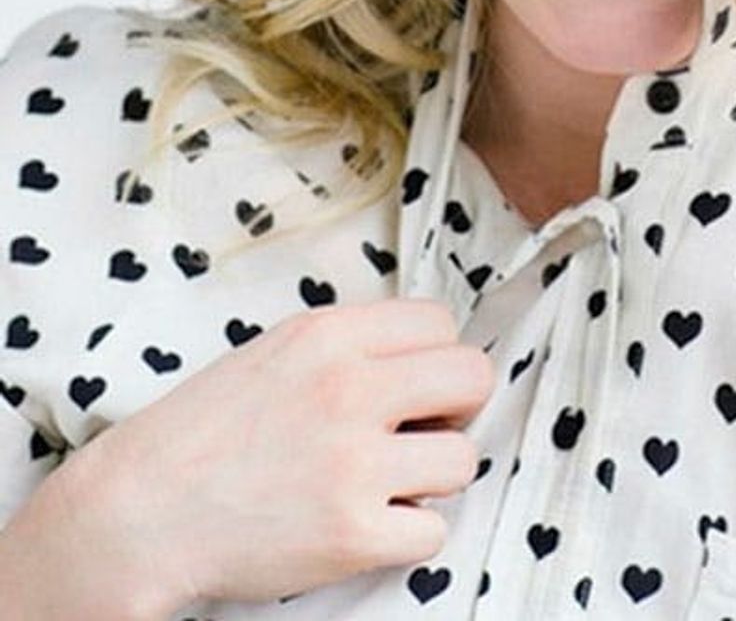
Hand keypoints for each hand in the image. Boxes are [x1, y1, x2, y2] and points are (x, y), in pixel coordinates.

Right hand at [72, 297, 495, 608]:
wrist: (140, 510)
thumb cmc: (209, 428)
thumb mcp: (282, 348)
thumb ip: (355, 342)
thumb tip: (429, 351)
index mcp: (331, 336)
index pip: (442, 322)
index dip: (435, 356)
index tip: (414, 384)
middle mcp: (349, 389)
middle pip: (473, 378)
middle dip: (457, 408)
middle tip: (421, 430)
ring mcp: (354, 464)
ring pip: (463, 459)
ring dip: (433, 476)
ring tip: (388, 481)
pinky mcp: (352, 535)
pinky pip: (435, 531)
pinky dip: (408, 534)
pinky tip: (368, 523)